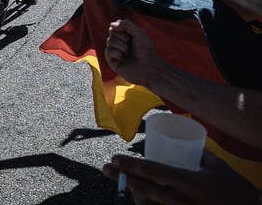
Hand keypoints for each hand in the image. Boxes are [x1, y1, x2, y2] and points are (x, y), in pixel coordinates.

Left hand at [103, 150, 260, 204]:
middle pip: (144, 189)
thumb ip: (201, 155)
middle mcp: (181, 200)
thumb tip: (189, 144)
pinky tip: (141, 198)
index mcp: (188, 182)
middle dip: (121, 178)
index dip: (131, 165)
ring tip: (123, 182)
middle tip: (105, 169)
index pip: (153, 172)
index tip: (115, 158)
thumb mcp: (219, 169)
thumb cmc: (237, 193)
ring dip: (133, 193)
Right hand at [104, 19, 164, 85]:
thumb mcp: (139, 32)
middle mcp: (118, 44)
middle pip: (111, 33)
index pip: (114, 27)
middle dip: (123, 38)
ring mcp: (115, 53)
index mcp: (124, 36)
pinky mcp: (112, 62)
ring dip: (121, 46)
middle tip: (131, 45)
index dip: (122, 29)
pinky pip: (107, 51)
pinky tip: (123, 58)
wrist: (150, 67)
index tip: (132, 36)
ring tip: (128, 53)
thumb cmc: (147, 50)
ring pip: (109, 41)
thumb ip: (126, 24)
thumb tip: (111, 25)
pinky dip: (117, 53)